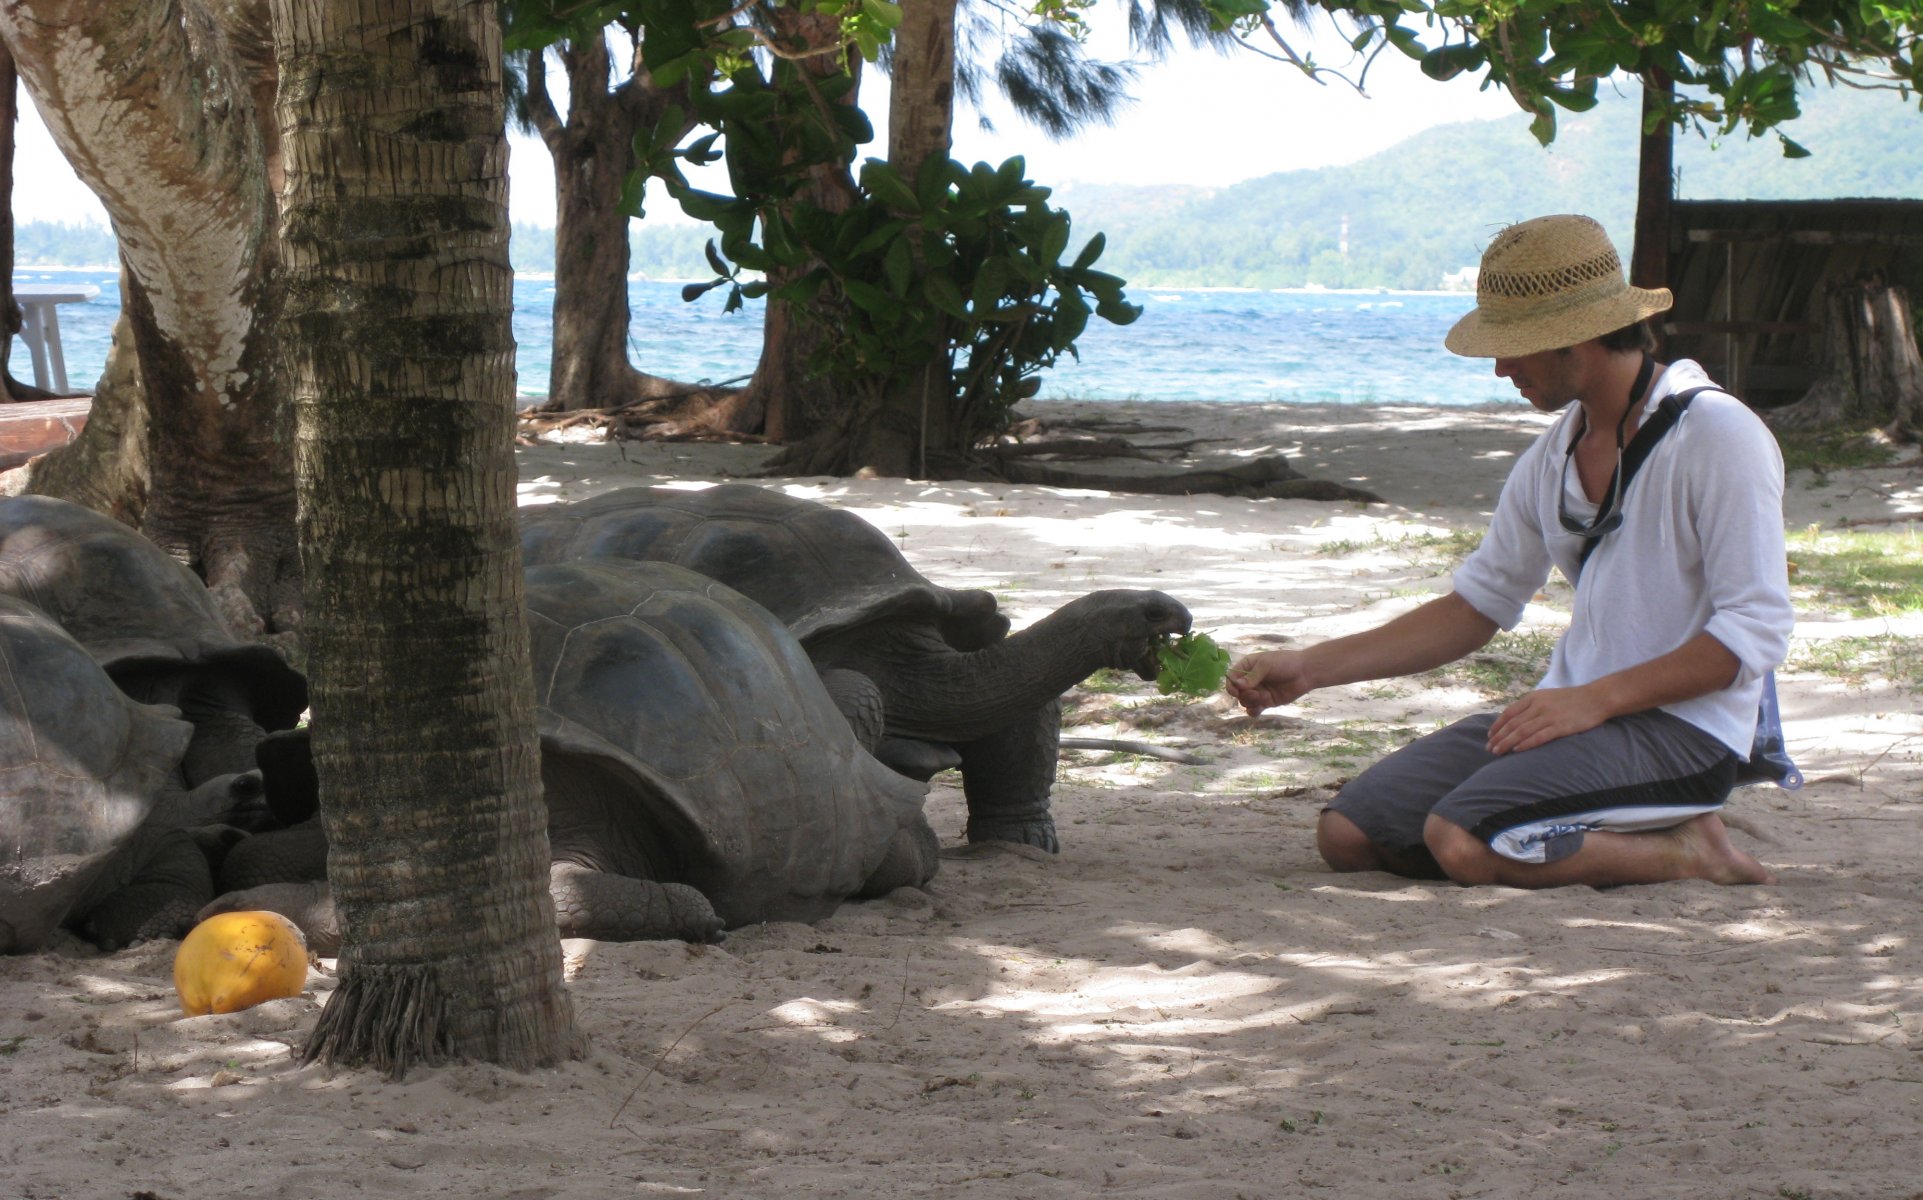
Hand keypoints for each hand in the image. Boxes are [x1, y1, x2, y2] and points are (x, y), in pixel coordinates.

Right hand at [1225, 650, 1314, 716]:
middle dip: (1245, 695)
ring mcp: (1258, 691)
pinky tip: (1260, 708)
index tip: (1237, 691)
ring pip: (1244, 702)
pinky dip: (1254, 711)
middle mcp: (1250, 680)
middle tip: (1256, 694)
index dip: (1231, 685)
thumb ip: (1252, 676)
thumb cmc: (1285, 663)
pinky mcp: (1266, 702)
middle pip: (1237, 692)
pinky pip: (1253, 710)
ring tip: (1264, 698)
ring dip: (1251, 702)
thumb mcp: (1266, 665)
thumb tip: (1237, 685)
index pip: (1232, 677)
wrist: (1305, 672)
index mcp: (1247, 666)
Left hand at [1486, 686, 1610, 754]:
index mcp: (1533, 698)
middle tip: (1489, 749)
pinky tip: (1517, 750)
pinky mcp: (1561, 726)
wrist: (1596, 698)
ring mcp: (1549, 716)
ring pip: (1522, 731)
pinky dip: (1526, 744)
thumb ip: (1532, 706)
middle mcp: (1538, 706)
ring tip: (1497, 752)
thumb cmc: (1571, 699)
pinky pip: (1539, 736)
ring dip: (1507, 743)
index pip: (1509, 713)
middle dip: (1498, 737)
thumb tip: (1515, 720)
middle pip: (1513, 724)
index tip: (1489, 736)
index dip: (1497, 725)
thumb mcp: (1547, 697)